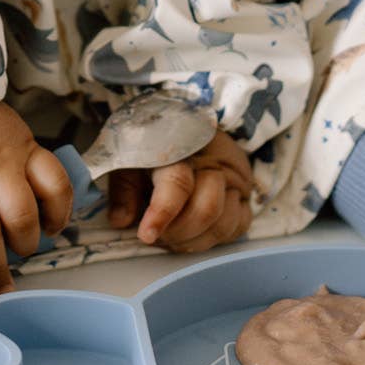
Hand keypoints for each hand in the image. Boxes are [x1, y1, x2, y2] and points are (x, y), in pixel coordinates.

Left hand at [106, 128, 254, 253]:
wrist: (193, 124)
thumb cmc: (157, 144)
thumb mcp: (131, 157)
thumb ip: (124, 189)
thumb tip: (120, 220)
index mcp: (182, 149)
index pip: (178, 184)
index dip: (162, 213)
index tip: (146, 235)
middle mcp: (214, 164)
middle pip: (206, 210)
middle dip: (178, 233)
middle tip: (156, 236)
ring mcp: (234, 179)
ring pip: (223, 224)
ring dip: (194, 241)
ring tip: (171, 237)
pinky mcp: (244, 194)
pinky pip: (238, 227)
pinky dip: (213, 238)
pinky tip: (193, 233)